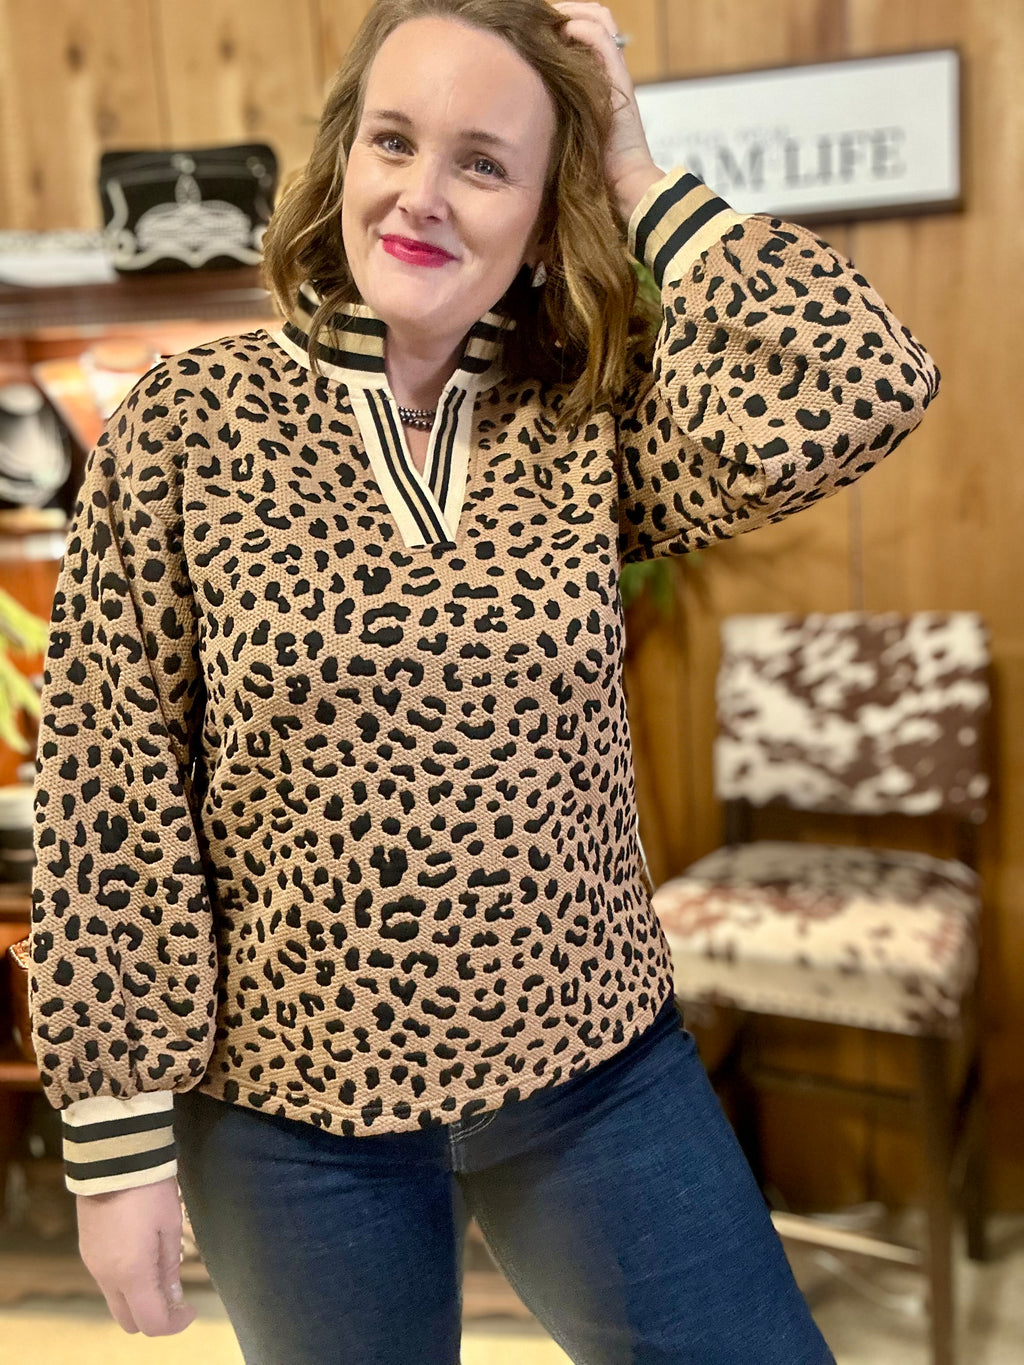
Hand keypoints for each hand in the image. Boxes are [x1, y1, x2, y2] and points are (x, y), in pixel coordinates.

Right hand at [76, 1175, 196, 1335]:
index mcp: (131, 1273)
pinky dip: (126, 1283)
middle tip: (176, 1296)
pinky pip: (107, 1282)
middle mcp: (106, 1276)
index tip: (190, 1309)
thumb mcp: (170, 1225)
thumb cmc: (150, 1188)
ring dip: (139, 1299)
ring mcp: (93, 1264)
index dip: (174, 1324)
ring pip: (116, 1302)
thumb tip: (173, 1298)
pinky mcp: (87, 1250)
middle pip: (128, 1320)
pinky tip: (142, 1258)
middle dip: (154, 1316)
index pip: (151, 1322)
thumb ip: (169, 1267)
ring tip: (162, 1272)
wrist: (112, 1156)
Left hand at [551, 2, 664, 219]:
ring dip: (570, 12)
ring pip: (597, 19)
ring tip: (546, 17)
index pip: (584, 28)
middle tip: (536, 14)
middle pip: (593, 17)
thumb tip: (517, 92)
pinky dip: (579, 28)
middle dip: (563, 11)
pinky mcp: (618, 80)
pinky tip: (561, 32)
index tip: (532, 26)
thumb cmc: (589, 168)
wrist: (621, 185)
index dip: (562, 20)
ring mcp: (614, 72)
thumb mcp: (560, 130)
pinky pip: (600, 38)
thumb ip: (548, 107)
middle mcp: (607, 69)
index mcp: (596, 77)